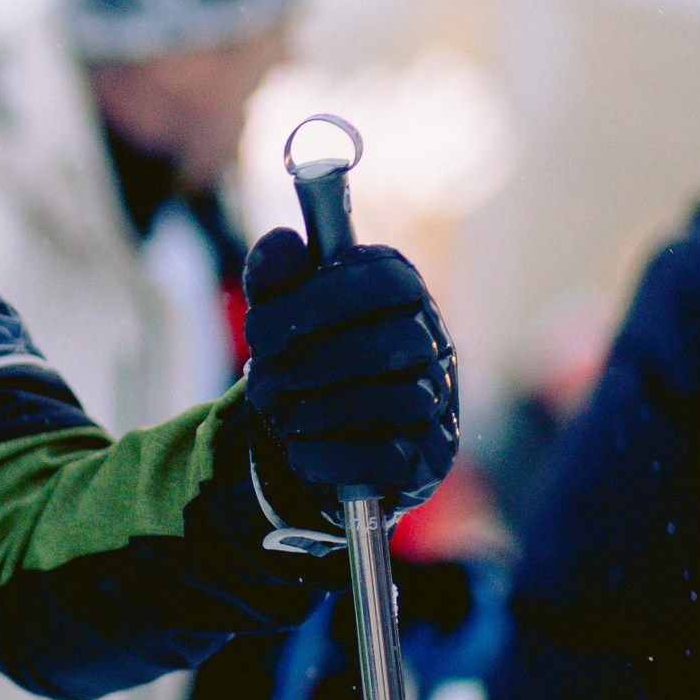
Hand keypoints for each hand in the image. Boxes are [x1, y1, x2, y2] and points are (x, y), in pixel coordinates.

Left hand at [242, 227, 456, 519]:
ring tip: (277, 414)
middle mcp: (436, 342)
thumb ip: (276, 277)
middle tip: (259, 382)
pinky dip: (333, 452)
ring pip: (398, 402)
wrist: (318, 433)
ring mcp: (442, 402)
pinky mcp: (432, 457)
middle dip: (310, 366)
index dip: (314, 303)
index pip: (381, 280)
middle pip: (390, 346)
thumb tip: (281, 242)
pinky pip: (392, 456)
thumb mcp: (280, 312)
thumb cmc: (302, 355)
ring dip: (319, 410)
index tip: (257, 332)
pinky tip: (297, 448)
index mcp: (403, 290)